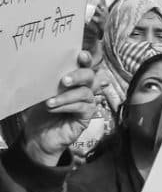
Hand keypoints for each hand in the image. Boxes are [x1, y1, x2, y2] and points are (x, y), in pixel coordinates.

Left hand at [20, 52, 101, 166]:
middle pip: (91, 77)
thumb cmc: (40, 113)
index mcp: (74, 82)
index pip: (85, 67)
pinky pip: (83, 108)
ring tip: (50, 102)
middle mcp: (84, 90)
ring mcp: (87, 104)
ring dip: (67, 96)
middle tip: (64, 80)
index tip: (81, 55)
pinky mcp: (86, 117)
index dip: (86, 60)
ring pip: (86, 93)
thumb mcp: (43, 93)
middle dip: (79, 76)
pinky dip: (67, 106)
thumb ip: (50, 81)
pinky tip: (54, 109)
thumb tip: (49, 69)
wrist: (38, 137)